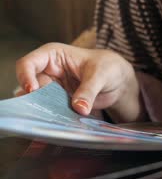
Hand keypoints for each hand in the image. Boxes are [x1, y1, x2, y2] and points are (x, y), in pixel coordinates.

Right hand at [15, 43, 146, 121]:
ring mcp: (53, 88)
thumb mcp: (101, 75)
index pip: (28, 63)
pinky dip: (53, 117)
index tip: (32, 91)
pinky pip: (50, 110)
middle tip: (39, 110)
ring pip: (38, 100)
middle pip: (29, 85)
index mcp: (53, 55)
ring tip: (48, 119)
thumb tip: (79, 108)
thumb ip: (88, 91)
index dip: (26, 76)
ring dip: (42, 110)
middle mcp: (49, 71)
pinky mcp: (59, 102)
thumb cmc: (109, 67)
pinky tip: (58, 123)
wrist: (119, 81)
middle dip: (33, 98)